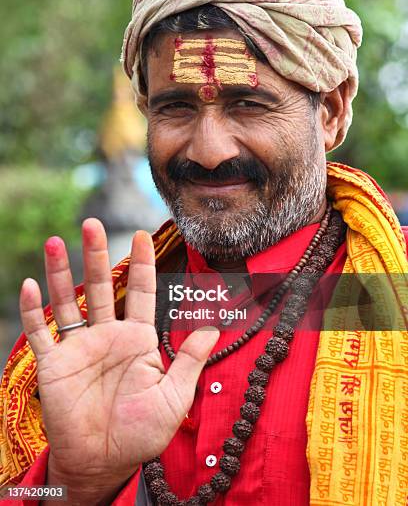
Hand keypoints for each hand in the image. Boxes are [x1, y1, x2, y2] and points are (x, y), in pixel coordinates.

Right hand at [20, 219, 218, 497]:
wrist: (105, 463)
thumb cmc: (141, 433)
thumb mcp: (175, 396)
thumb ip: (190, 359)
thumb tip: (213, 326)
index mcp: (137, 339)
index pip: (139, 292)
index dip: (142, 264)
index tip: (143, 235)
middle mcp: (107, 336)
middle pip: (100, 286)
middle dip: (96, 254)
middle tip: (93, 224)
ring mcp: (79, 348)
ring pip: (69, 301)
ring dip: (60, 272)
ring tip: (55, 242)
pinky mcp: (54, 365)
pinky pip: (41, 334)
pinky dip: (34, 311)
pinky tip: (31, 286)